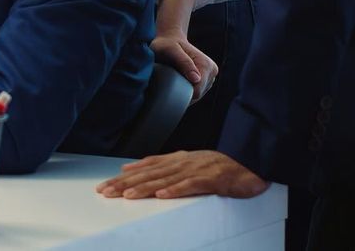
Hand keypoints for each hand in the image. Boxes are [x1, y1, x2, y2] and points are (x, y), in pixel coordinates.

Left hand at [96, 150, 268, 199]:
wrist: (249, 161)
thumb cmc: (218, 165)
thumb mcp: (186, 162)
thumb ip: (160, 164)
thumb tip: (132, 167)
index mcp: (176, 159)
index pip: (144, 168)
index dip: (123, 177)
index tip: (105, 185)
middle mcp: (182, 162)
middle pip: (149, 174)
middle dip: (125, 183)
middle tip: (107, 191)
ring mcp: (196, 170)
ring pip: (165, 180)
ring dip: (144, 187)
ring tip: (127, 195)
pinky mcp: (211, 179)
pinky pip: (191, 185)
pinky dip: (175, 190)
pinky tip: (162, 195)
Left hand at [151, 31, 217, 101]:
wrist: (170, 39)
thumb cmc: (167, 44)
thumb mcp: (171, 50)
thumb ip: (183, 62)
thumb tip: (196, 79)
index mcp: (206, 65)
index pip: (196, 91)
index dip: (181, 93)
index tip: (168, 87)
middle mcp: (212, 72)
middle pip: (197, 95)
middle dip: (182, 93)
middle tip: (168, 82)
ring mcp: (210, 77)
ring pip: (197, 96)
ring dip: (184, 92)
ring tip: (172, 81)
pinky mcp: (206, 81)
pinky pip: (196, 93)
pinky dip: (186, 91)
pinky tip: (177, 84)